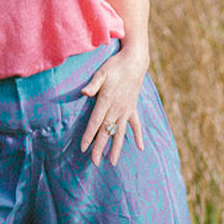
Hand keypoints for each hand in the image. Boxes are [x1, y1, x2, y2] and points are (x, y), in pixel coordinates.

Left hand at [79, 48, 147, 166]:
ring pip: (120, 132)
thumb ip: (92, 85)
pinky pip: (136, 124)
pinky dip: (138, 135)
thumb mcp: (101, 73)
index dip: (89, 136)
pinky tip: (139, 147)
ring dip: (116, 147)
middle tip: (94, 162)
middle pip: (106, 132)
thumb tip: (83, 93)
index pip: (95, 123)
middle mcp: (116, 109)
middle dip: (99, 148)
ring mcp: (126, 110)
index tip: (83, 149)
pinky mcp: (132, 108)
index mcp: (106, 101)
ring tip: (112, 162)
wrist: (134, 61)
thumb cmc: (115, 66)